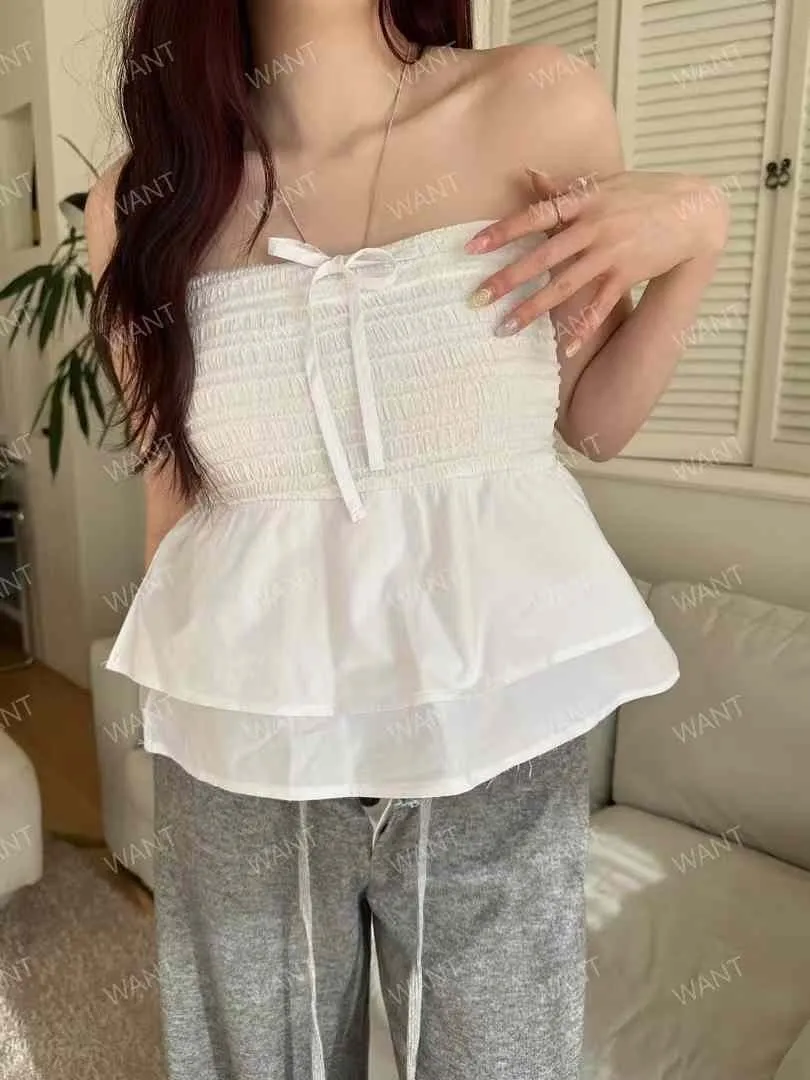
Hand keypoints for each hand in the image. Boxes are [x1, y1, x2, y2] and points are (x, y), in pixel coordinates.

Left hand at [465, 168, 729, 347]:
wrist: (694, 211)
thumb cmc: (644, 194)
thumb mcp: (604, 184)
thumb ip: (564, 189)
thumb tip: (528, 174)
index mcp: (584, 201)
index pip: (534, 216)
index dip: (502, 231)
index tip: (472, 248)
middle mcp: (593, 228)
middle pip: (542, 257)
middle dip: (507, 280)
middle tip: (475, 299)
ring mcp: (610, 254)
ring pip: (564, 286)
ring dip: (532, 309)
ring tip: (503, 329)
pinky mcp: (626, 276)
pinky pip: (599, 308)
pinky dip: (582, 329)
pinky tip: (562, 351)